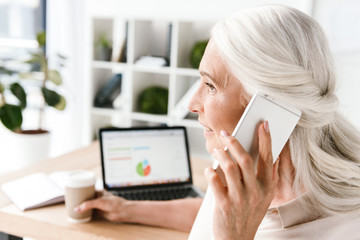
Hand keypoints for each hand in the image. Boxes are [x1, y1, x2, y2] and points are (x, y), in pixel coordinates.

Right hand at [75, 191, 129, 221]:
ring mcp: (98, 205)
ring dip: (82, 206)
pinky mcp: (99, 212)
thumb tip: (77, 208)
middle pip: (87, 198)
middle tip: (71, 200)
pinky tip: (80, 213)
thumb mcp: (99, 202)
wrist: (122, 211)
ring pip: (88, 205)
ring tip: (74, 206)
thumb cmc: (115, 203)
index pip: (88, 190)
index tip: (73, 192)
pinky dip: (85, 212)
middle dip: (80, 199)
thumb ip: (88, 204)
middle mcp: (98, 198)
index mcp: (99, 192)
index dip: (81, 191)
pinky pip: (90, 212)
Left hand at [204, 121, 278, 239]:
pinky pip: (214, 180)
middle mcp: (255, 192)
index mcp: (267, 187)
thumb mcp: (264, 197)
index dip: (266, 139)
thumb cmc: (249, 213)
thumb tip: (269, 154)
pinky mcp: (224, 204)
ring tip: (216, 150)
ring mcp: (239, 198)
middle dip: (234, 142)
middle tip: (225, 133)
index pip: (268, 158)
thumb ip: (265, 177)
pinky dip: (210, 171)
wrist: (237, 239)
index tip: (263, 124)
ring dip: (220, 154)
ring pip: (229, 167)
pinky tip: (210, 169)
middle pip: (245, 159)